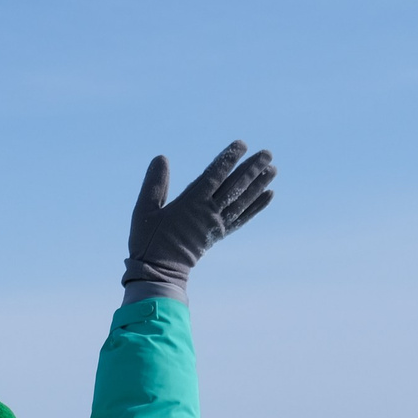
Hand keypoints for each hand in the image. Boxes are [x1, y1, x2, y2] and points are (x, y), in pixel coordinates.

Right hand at [123, 141, 276, 297]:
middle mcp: (208, 213)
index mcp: (191, 204)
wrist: (158, 272)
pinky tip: (269, 195)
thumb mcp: (144, 210)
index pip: (215, 176)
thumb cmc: (148, 240)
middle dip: (252, 169)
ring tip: (273, 170)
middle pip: (235, 186)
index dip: (229, 159)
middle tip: (267, 154)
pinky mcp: (219, 235)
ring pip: (243, 201)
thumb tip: (161, 157)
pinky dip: (257, 207)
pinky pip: (243, 219)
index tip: (242, 144)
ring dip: (259, 185)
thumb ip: (154, 184)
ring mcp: (216, 225)